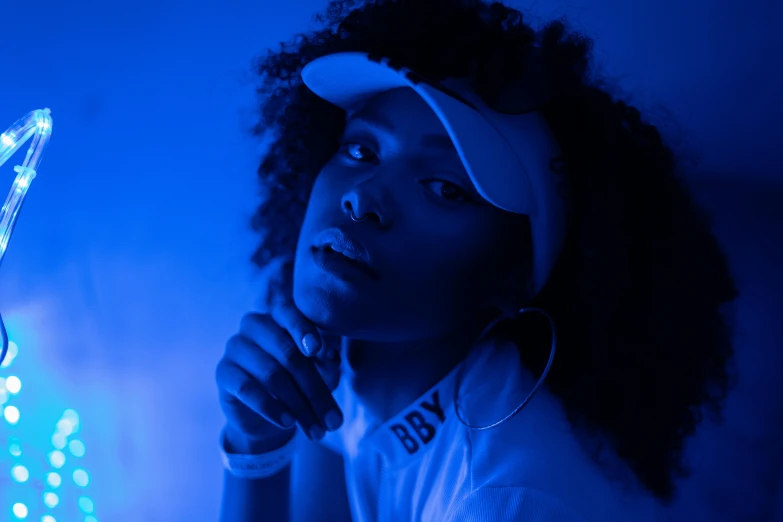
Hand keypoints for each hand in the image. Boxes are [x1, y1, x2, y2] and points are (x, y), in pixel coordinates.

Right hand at [216, 258, 341, 452]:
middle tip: (333, 420)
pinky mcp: (224, 372)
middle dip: (314, 390)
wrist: (267, 415)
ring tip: (315, 429)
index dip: (303, 329)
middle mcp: (255, 325)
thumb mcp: (319, 373)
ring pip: (271, 375)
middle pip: (288, 354)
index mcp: (279, 316)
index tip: (317, 350)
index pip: (288, 312)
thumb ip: (326, 362)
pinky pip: (247, 389)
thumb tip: (331, 356)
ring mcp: (236, 347)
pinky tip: (288, 424)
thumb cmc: (299, 383)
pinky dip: (271, 408)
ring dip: (298, 405)